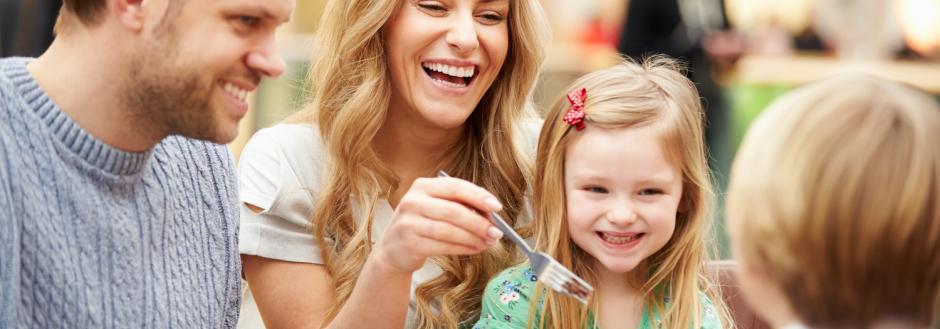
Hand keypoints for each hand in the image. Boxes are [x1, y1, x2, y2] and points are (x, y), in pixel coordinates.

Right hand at [375, 176, 504, 273]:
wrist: (393, 249)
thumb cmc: (422, 224)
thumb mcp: (435, 207)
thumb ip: (459, 205)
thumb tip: (491, 214)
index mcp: (422, 186)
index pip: (455, 186)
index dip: (478, 196)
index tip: (497, 207)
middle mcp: (413, 201)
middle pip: (454, 210)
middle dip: (479, 222)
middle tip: (496, 231)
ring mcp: (409, 223)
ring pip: (449, 230)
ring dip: (473, 237)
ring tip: (488, 242)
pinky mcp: (410, 243)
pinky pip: (443, 246)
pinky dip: (463, 248)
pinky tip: (475, 249)